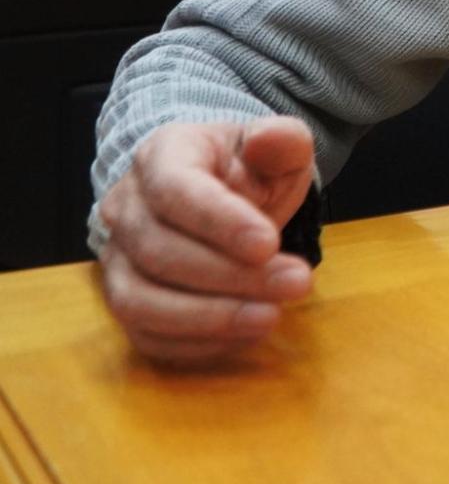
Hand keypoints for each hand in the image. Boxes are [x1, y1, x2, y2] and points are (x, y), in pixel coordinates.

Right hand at [97, 117, 316, 364]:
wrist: (223, 192)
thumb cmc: (248, 168)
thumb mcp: (277, 146)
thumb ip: (282, 139)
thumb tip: (271, 138)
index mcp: (160, 157)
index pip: (175, 190)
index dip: (219, 221)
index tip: (269, 244)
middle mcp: (125, 209)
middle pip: (159, 252)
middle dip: (230, 276)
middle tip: (296, 282)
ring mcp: (117, 259)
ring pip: (140, 301)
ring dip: (208, 318)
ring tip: (270, 316)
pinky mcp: (127, 302)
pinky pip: (146, 335)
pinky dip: (195, 344)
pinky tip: (246, 333)